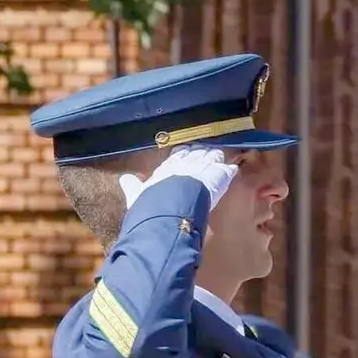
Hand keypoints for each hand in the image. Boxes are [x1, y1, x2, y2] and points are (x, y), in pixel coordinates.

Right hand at [119, 146, 237, 211]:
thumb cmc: (152, 203)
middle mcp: (187, 163)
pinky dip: (230, 169)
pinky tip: (233, 168)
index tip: (186, 153)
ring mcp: (204, 167)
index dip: (184, 153)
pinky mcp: (219, 175)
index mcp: (168, 166)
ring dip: (215, 156)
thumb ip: (133, 186)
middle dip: (201, 151)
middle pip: (197, 151)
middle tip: (205, 153)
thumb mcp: (138, 195)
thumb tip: (124, 179)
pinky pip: (227, 169)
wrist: (170, 206)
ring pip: (213, 155)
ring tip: (219, 157)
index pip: (178, 154)